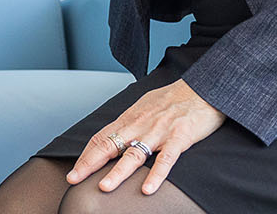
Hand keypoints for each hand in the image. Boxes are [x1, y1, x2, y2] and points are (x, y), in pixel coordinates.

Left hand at [68, 79, 225, 194]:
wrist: (203, 88)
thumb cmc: (174, 98)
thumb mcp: (145, 106)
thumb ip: (131, 122)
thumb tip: (117, 134)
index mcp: (130, 118)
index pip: (102, 138)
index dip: (86, 155)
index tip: (75, 170)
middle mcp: (140, 124)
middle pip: (110, 145)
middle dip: (90, 163)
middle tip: (74, 178)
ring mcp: (159, 132)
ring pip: (134, 155)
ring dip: (117, 172)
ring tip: (104, 186)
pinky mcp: (179, 138)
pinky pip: (165, 160)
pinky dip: (155, 175)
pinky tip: (147, 188)